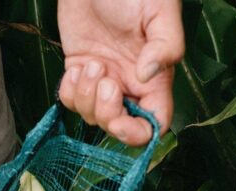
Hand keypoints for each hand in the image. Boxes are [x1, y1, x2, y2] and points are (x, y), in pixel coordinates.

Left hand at [57, 0, 183, 145]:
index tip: (120, 122)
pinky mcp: (78, 71)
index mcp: (156, 79)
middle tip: (104, 80)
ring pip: (92, 115)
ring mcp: (103, 80)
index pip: (154, 124)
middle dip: (107, 114)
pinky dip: (69, 92)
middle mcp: (129, 85)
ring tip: (92, 63)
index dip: (137, 134)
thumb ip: (165, 46)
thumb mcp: (160, 12)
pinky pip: (70, 101)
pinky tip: (76, 68)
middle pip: (119, 126)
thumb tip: (147, 77)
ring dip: (86, 97)